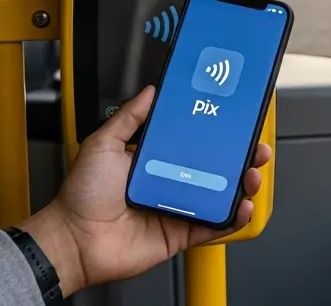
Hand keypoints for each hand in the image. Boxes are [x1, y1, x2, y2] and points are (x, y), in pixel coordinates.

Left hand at [21, 85, 270, 295]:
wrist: (76, 239)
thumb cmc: (82, 196)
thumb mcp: (103, 144)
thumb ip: (128, 116)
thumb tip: (149, 91)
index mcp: (155, 160)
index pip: (195, 142)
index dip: (217, 133)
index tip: (234, 121)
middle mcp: (170, 182)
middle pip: (216, 167)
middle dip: (240, 157)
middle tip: (254, 148)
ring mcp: (178, 208)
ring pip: (221, 195)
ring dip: (243, 184)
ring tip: (252, 174)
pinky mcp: (182, 234)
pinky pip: (214, 225)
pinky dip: (233, 217)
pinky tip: (243, 206)